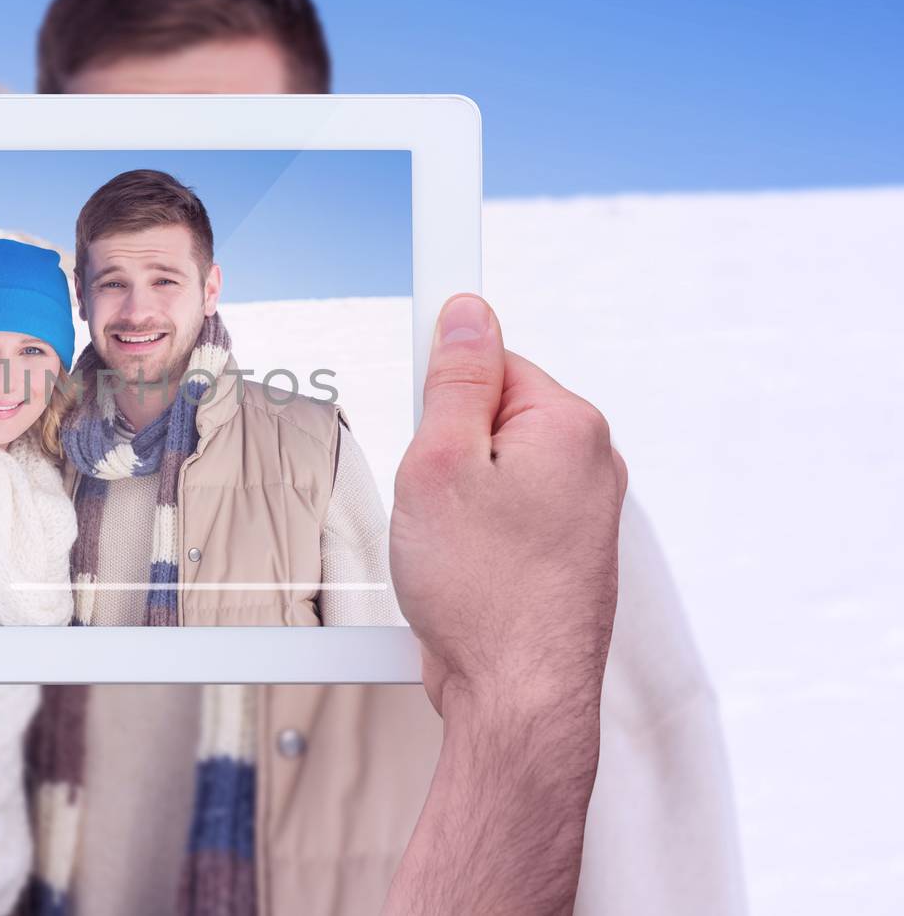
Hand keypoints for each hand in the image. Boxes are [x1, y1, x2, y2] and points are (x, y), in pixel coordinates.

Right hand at [391, 294, 626, 721]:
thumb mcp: (439, 463)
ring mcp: (581, 513)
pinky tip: (461, 572)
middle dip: (444, 452)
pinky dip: (473, 535)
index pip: (490, 360)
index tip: (421, 428)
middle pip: (491, 417)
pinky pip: (504, 515)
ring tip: (446, 546)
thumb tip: (466, 313)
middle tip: (431, 499)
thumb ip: (454, 380)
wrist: (518, 699)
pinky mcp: (563, 554)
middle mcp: (590, 464)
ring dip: (455, 499)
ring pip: (493, 471)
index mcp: (569, 426)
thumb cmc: (484, 593)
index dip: (438, 395)